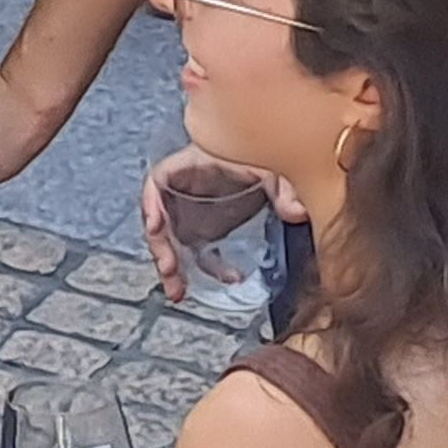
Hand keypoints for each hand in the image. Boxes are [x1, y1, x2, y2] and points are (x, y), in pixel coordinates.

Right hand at [138, 144, 302, 302]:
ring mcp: (196, 210)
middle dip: (160, 246)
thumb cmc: (265, 155)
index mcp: (196, 165)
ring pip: (173, 239)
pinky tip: (229, 278)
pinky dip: (206, 267)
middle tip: (169, 271)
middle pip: (161, 216)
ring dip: (173, 266)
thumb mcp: (273, 166)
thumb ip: (284, 187)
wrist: (275, 158)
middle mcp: (188, 188)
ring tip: (178, 293)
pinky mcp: (209, 227)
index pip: (161, 178)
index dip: (151, 201)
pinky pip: (197, 249)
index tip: (154, 226)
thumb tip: (296, 212)